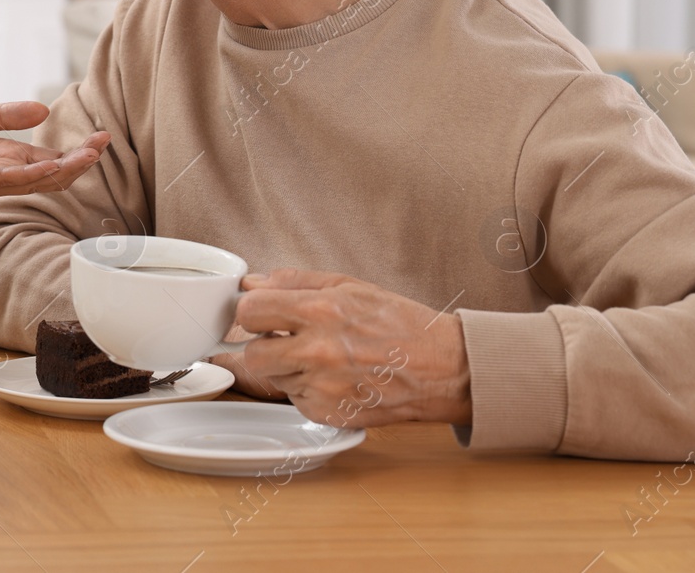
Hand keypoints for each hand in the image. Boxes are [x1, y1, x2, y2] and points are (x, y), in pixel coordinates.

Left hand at [0, 101, 110, 241]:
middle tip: (103, 146)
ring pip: (33, 181)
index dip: (77, 153)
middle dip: (78, 162)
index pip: (50, 160)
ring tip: (87, 156)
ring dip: (61, 170)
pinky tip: (45, 168)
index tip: (102, 138)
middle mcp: (1, 173)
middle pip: (50, 175)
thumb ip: (7, 115)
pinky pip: (1, 180)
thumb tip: (44, 110)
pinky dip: (25, 176)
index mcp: (5, 158)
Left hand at [232, 269, 471, 428]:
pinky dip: (307, 391)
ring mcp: (323, 387)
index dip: (252, 312)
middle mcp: (317, 352)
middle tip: (287, 340)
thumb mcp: (349, 286)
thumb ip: (294, 282)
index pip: (250, 311)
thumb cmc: (400, 324)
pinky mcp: (329, 414)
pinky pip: (295, 400)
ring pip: (273, 379)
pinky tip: (334, 379)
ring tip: (319, 358)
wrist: (444, 369)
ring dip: (286, 369)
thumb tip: (252, 282)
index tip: (262, 315)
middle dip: (264, 345)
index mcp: (320, 311)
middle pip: (252, 353)